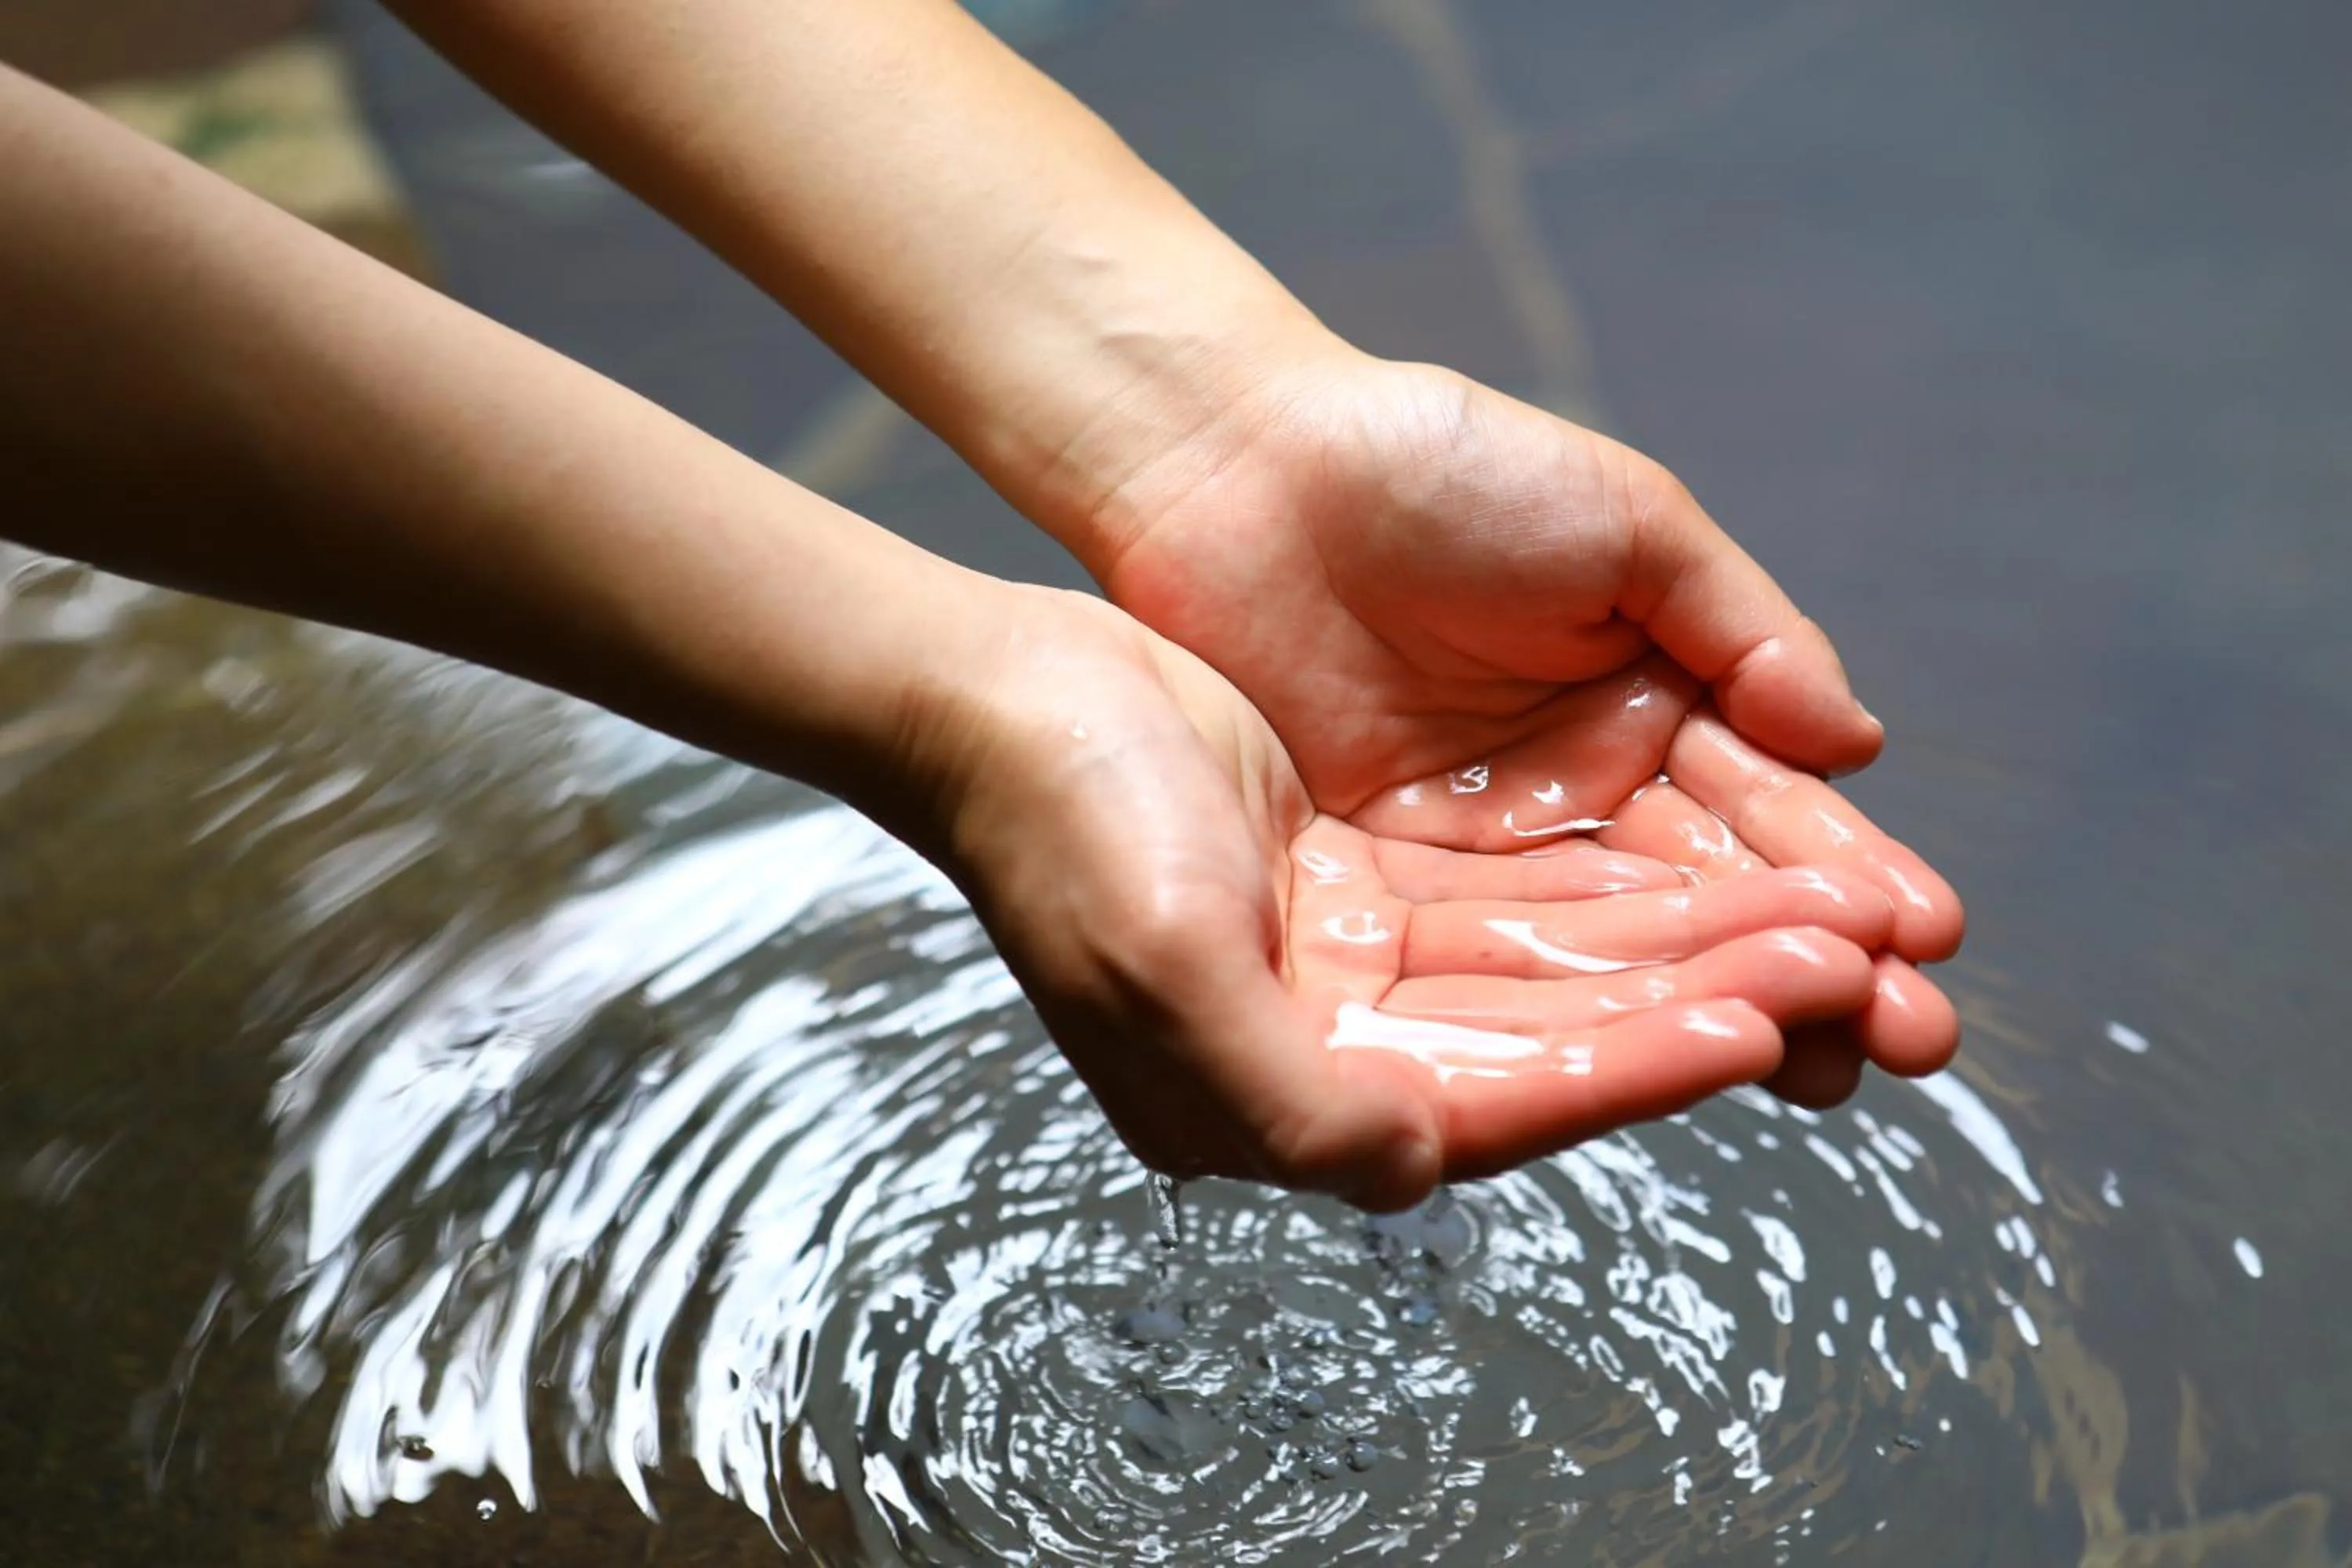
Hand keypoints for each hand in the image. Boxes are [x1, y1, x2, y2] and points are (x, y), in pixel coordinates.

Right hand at [916, 586, 1906, 1208]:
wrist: (989, 691)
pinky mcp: (1361, 879)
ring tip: (1825, 916)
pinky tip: (1722, 863)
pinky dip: (1618, 883)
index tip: (1756, 1028)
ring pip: (1554, 960)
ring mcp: (1348, 960)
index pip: (1491, 1097)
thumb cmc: (1058, 823)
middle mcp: (1329, 1045)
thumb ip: (1288, 1095)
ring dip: (1685, 939)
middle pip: (1549, 1033)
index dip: (1627, 1067)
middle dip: (1696, 998)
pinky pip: (1518, 893)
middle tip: (1846, 967)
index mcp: (1276, 1096)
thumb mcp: (1159, 962)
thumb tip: (1412, 1167)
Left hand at [1073, 346, 1964, 1108]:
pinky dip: (1579, 1007)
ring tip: (1825, 1071)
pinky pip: (1497, 959)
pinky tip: (1657, 1057)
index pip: (1771, 810)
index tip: (1926, 934)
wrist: (1246, 472)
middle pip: (1715, 901)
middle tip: (1913, 1040)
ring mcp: (1489, 850)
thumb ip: (1741, 631)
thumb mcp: (1625, 522)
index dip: (1848, 871)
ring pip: (1623, 948)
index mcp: (1657, 705)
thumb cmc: (1441, 467)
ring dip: (1722, 1006)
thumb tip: (1859, 744)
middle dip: (1819, 966)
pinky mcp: (1391, 884)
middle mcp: (1584, 795)